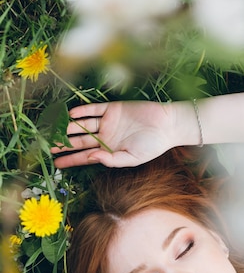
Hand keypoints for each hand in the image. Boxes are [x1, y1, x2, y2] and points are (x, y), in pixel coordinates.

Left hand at [51, 100, 175, 167]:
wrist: (167, 125)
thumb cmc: (153, 145)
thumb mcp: (133, 158)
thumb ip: (112, 160)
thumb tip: (91, 158)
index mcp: (109, 151)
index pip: (85, 156)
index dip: (71, 159)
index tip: (57, 164)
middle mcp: (106, 137)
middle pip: (80, 141)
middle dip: (64, 143)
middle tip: (48, 146)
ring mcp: (108, 122)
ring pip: (83, 125)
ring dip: (68, 127)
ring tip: (53, 129)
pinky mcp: (113, 108)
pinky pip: (94, 110)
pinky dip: (82, 111)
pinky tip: (71, 115)